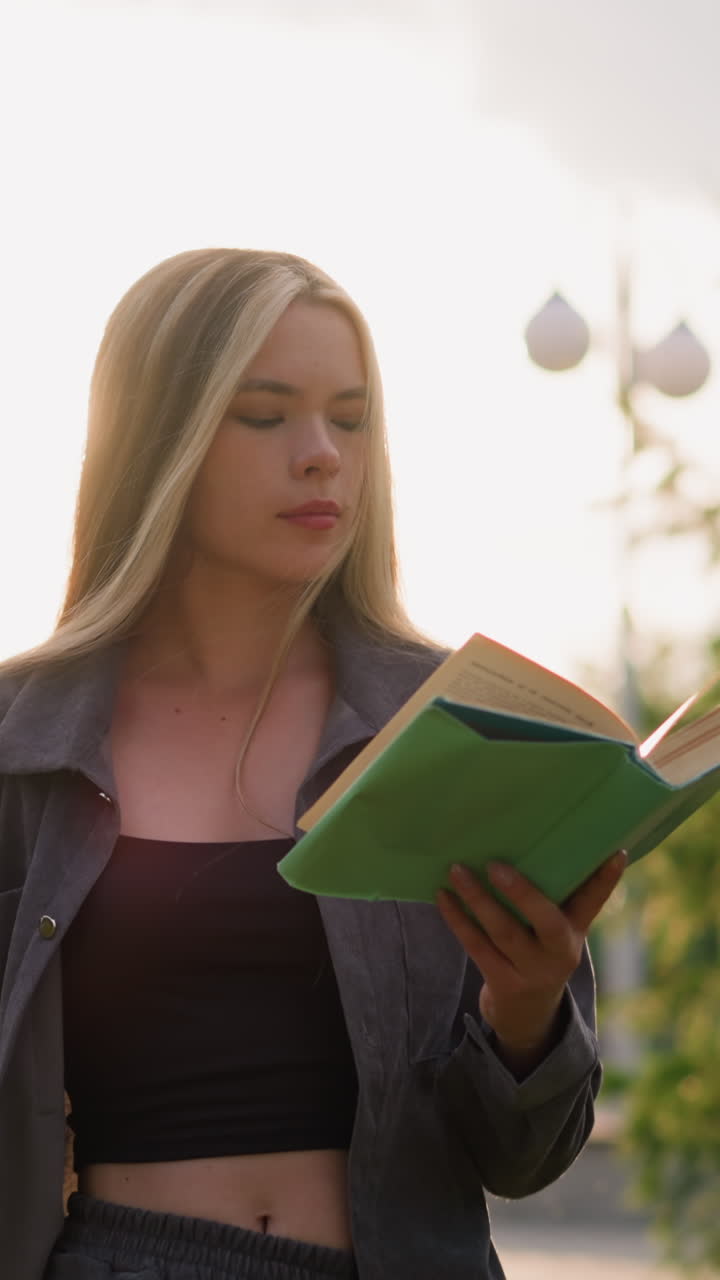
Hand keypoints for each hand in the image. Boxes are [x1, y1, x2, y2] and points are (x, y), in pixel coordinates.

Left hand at [435, 850, 626, 1073]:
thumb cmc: (540, 951)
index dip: (606, 879)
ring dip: (477, 899)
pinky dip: (457, 919)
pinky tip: (443, 896)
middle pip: (546, 921)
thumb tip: (541, 839)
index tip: (616, 852)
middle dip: (522, 892)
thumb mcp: (559, 931)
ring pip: (504, 932)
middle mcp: (559, 952)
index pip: (594, 902)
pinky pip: (476, 946)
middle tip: (495, 864)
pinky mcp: (502, 982)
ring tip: (456, 870)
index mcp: (576, 932)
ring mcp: (531, 971)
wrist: (529, 1015)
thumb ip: (558, 897)